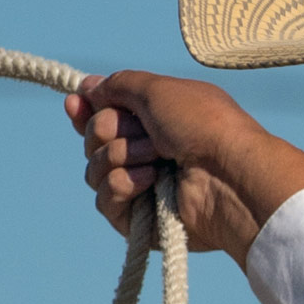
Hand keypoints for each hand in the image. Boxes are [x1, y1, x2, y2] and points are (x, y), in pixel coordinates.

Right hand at [64, 70, 303, 263]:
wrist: (227, 173)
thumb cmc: (202, 125)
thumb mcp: (158, 90)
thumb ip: (119, 85)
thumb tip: (86, 87)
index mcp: (154, 119)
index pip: (103, 115)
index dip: (85, 109)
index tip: (75, 103)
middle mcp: (146, 151)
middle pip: (93, 139)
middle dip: (109, 130)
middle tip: (143, 132)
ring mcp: (142, 186)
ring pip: (94, 169)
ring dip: (120, 156)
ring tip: (156, 157)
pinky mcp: (138, 219)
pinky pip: (105, 199)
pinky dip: (123, 185)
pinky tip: (150, 181)